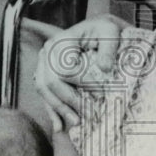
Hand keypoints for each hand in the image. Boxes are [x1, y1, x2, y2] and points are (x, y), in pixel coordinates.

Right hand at [34, 14, 128, 131]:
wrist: (98, 29)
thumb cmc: (105, 31)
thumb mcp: (110, 32)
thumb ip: (108, 48)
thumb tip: (104, 68)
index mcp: (61, 41)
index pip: (64, 70)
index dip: (82, 84)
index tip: (101, 94)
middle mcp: (48, 52)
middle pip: (51, 82)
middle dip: (69, 102)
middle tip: (89, 115)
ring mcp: (44, 63)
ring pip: (45, 91)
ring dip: (59, 109)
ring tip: (77, 123)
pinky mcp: (47, 73)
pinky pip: (45, 94)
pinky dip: (52, 111)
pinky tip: (59, 126)